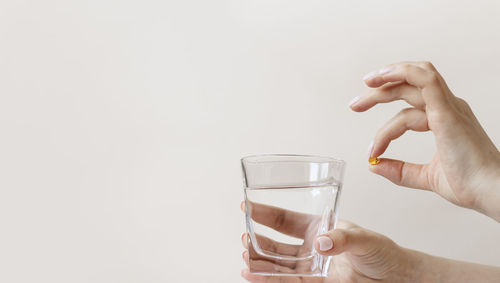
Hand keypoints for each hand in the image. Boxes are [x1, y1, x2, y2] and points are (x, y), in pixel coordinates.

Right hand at [240, 201, 417, 281]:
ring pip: (277, 264)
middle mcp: (310, 246)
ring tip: (245, 257)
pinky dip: (268, 278)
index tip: (247, 207)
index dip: (265, 213)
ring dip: (259, 261)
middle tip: (244, 237)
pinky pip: (287, 280)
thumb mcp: (364, 238)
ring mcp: (310, 266)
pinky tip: (252, 275)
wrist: (395, 277)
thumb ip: (342, 239)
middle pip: (276, 243)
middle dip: (257, 240)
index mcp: (318, 227)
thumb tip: (321, 243)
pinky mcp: (314, 282)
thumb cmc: (382, 252)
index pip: (286, 220)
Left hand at [351, 61, 499, 220]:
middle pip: (407, 87)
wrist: (491, 192)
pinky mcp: (447, 111)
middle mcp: (447, 108)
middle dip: (378, 92)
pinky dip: (401, 73)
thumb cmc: (470, 184)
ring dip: (387, 77)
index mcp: (445, 119)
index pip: (408, 109)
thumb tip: (374, 166)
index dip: (384, 130)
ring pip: (415, 77)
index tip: (371, 153)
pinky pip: (426, 80)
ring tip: (365, 84)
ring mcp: (449, 107)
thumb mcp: (426, 176)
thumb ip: (401, 171)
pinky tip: (380, 79)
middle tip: (354, 105)